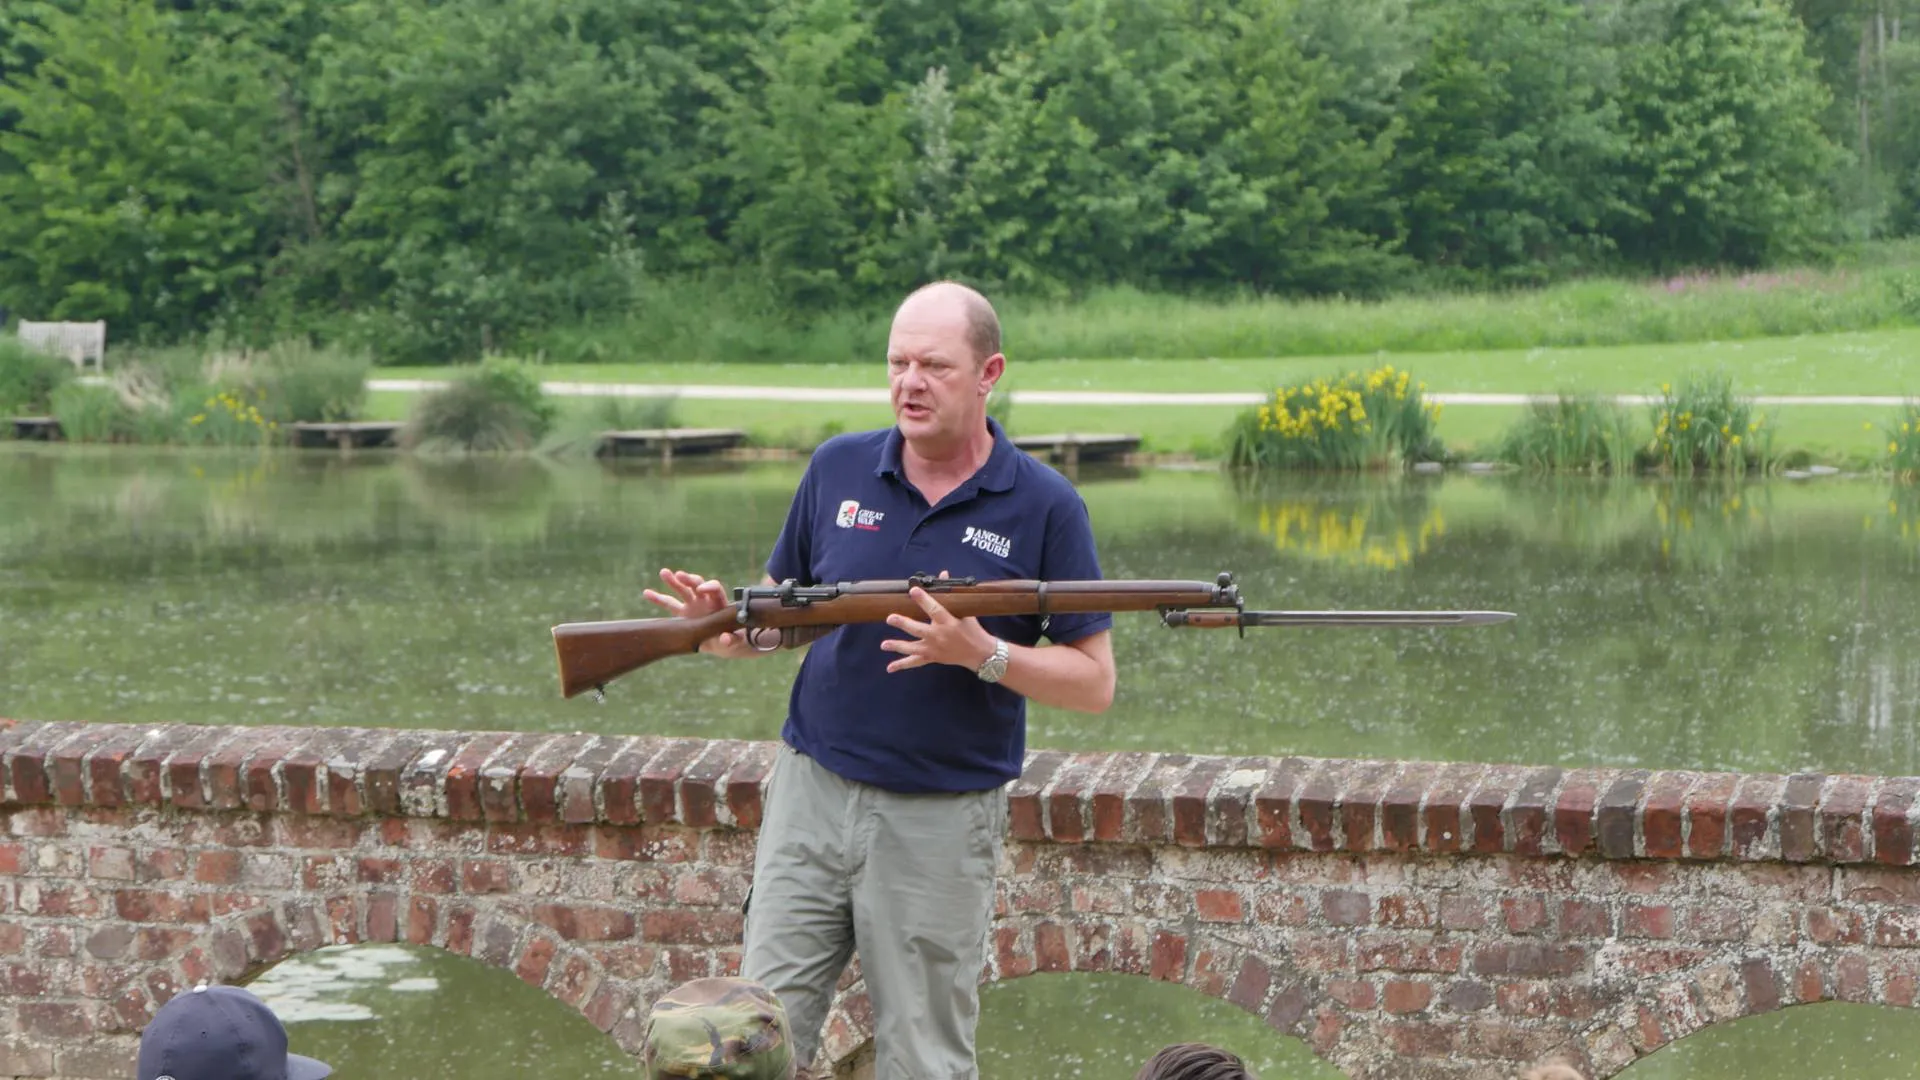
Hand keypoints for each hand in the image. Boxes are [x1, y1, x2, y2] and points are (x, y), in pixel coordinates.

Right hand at [642, 568, 742, 653]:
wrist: (722, 643)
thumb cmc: (732, 640)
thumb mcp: (734, 641)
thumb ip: (731, 639)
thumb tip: (725, 639)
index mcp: (719, 603)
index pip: (715, 589)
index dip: (709, 587)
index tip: (702, 589)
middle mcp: (705, 600)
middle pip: (697, 584)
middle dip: (689, 580)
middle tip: (680, 575)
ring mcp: (693, 605)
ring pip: (682, 590)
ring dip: (673, 581)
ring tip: (664, 572)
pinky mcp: (682, 613)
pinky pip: (669, 604)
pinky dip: (658, 598)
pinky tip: (646, 592)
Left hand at [881, 573, 997, 673]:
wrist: (980, 653)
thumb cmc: (973, 630)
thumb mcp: (965, 611)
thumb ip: (951, 594)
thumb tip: (943, 574)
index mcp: (949, 623)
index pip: (935, 609)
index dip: (924, 600)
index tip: (913, 590)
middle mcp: (939, 636)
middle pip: (918, 630)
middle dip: (904, 624)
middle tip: (890, 618)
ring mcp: (934, 648)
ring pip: (913, 648)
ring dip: (898, 646)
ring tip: (884, 645)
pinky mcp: (932, 657)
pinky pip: (915, 662)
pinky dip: (902, 665)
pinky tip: (889, 668)